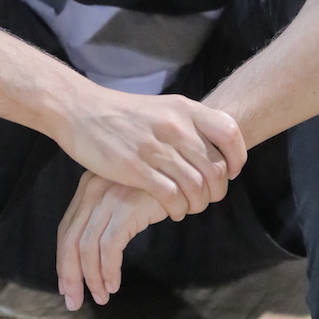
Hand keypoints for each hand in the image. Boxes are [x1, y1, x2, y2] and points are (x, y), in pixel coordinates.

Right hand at [54, 87, 245, 220]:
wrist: (81, 110)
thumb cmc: (123, 113)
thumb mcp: (162, 108)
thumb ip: (187, 124)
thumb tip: (213, 147)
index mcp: (184, 109)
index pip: (229, 132)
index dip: (237, 157)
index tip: (231, 172)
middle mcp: (175, 126)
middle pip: (215, 168)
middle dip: (216, 191)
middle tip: (206, 198)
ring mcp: (155, 147)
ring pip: (196, 186)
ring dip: (197, 203)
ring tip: (188, 207)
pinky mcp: (135, 167)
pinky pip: (171, 195)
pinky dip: (177, 208)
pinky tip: (172, 210)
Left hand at [57, 172, 170, 309]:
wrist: (186, 172)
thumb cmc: (159, 188)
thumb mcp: (124, 197)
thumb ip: (106, 216)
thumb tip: (91, 254)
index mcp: (88, 187)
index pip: (66, 230)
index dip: (63, 261)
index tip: (66, 285)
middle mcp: (92, 191)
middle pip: (69, 240)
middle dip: (69, 275)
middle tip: (74, 300)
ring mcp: (108, 199)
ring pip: (87, 247)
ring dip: (91, 278)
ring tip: (101, 297)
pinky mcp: (126, 209)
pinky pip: (109, 248)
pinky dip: (108, 270)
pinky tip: (114, 284)